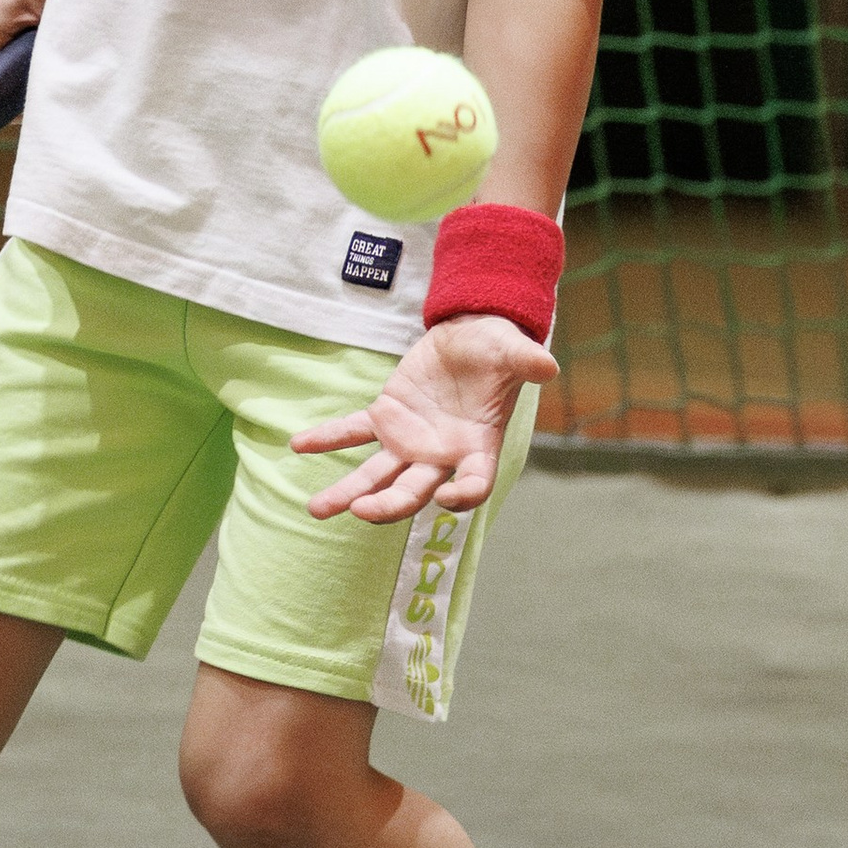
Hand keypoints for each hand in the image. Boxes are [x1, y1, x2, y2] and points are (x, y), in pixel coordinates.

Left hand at [292, 311, 556, 522]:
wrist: (469, 335)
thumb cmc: (497, 350)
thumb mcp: (512, 351)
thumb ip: (527, 361)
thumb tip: (549, 365)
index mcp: (477, 446)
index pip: (474, 483)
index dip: (463, 496)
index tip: (446, 497)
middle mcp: (439, 454)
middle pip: (413, 491)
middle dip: (388, 505)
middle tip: (362, 512)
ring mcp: (409, 440)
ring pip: (376, 475)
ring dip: (347, 492)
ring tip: (316, 510)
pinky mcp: (386, 417)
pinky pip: (353, 432)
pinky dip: (328, 438)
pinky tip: (299, 444)